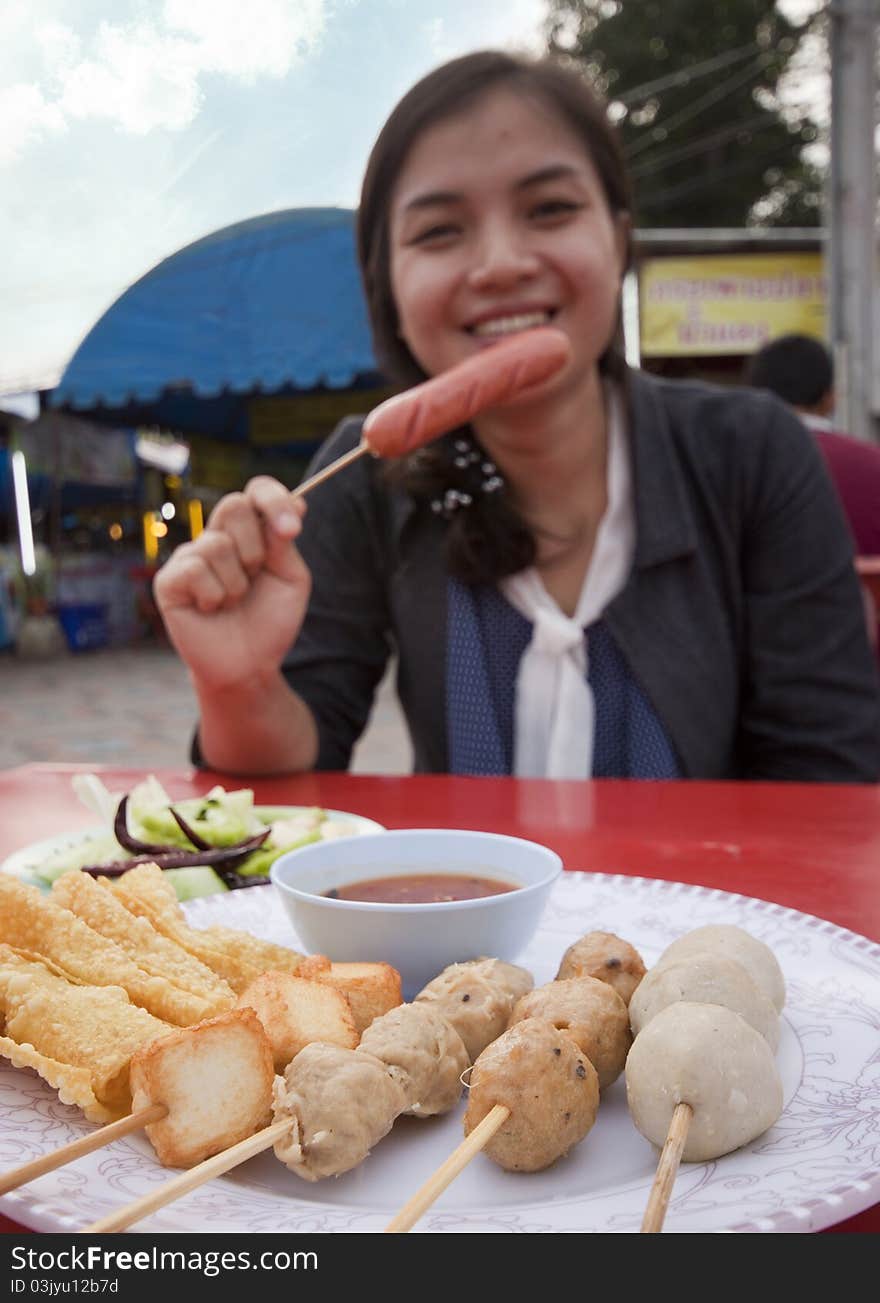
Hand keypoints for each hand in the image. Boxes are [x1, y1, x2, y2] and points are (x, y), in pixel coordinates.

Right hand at [153, 477, 310, 690]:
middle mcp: (216, 538)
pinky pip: (196, 569)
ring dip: (237, 582)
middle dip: (255, 547)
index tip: (292, 530)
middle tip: (256, 576)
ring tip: (232, 602)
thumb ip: (283, 540)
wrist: (250, 665)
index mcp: (249, 532)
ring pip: (217, 544)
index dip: (274, 500)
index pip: (256, 491)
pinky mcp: (169, 580)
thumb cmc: (270, 621)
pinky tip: (211, 610)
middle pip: (233, 506)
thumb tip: (296, 500)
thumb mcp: (291, 577)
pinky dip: (215, 595)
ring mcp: (190, 557)